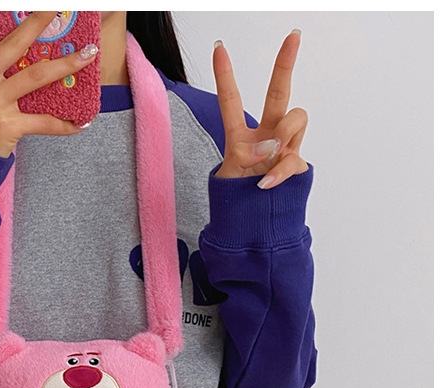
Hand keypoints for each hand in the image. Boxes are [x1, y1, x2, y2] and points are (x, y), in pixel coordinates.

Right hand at [0, 11, 98, 158]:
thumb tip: (24, 55)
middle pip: (13, 44)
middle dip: (38, 21)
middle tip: (57, 8)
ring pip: (36, 77)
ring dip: (66, 64)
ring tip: (88, 55)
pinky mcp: (7, 126)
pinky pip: (44, 122)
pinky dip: (65, 124)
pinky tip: (81, 122)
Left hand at [213, 31, 308, 188]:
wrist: (254, 223)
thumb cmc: (238, 197)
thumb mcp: (230, 176)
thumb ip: (246, 154)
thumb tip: (271, 144)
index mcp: (240, 136)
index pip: (231, 101)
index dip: (225, 75)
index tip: (219, 47)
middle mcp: (266, 135)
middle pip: (278, 94)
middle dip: (285, 64)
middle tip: (293, 36)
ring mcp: (284, 147)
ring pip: (295, 118)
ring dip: (282, 135)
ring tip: (269, 158)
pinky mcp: (297, 164)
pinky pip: (293, 159)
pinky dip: (279, 173)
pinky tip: (266, 184)